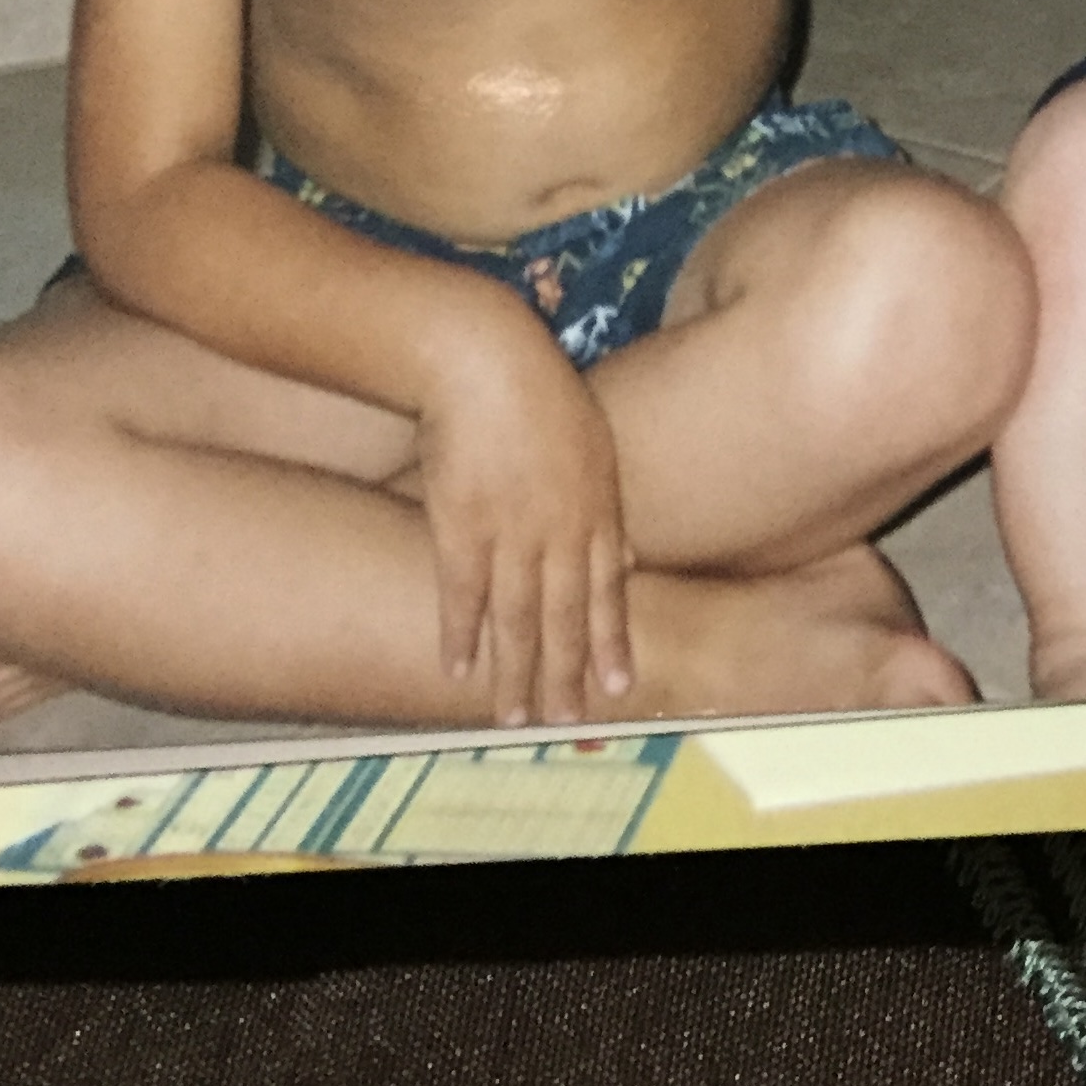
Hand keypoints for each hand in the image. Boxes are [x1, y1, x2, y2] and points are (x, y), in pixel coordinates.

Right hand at [416, 326, 633, 725]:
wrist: (486, 362)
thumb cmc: (540, 391)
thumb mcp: (595, 443)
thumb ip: (608, 506)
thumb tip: (628, 555)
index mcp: (597, 508)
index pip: (608, 590)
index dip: (611, 641)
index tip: (618, 687)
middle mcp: (561, 531)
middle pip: (566, 616)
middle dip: (568, 674)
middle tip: (566, 723)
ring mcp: (512, 533)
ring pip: (519, 618)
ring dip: (517, 671)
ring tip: (515, 717)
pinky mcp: (461, 527)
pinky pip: (462, 596)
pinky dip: (460, 636)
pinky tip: (457, 670)